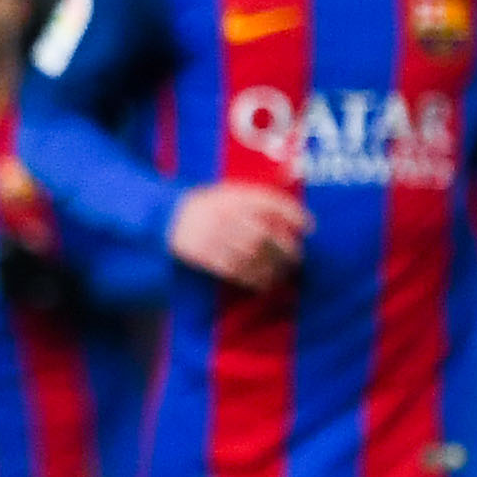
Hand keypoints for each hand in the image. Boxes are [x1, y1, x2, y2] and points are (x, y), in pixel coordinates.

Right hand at [169, 180, 311, 290]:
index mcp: (233, 196)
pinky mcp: (202, 254)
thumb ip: (256, 200)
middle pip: (264, 235)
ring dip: (271, 268)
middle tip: (297, 258)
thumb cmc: (207, 205)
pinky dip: (250, 278)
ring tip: (281, 274)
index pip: (270, 202)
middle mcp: (224, 214)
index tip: (309, 227)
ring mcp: (212, 235)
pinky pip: (232, 269)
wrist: (167, 215)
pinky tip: (261, 283)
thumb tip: (293, 218)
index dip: (293, 214)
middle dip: (285, 248)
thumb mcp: (229, 193)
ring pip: (250, 255)